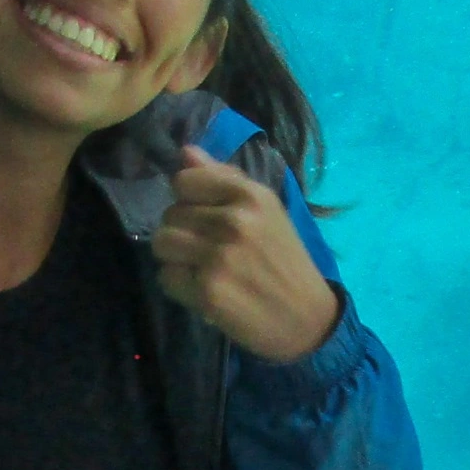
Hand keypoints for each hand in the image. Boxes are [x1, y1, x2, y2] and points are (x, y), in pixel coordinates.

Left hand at [151, 156, 343, 362]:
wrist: (307, 318)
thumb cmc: (284, 260)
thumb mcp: (265, 211)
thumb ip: (223, 179)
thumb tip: (184, 152)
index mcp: (252, 196)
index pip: (184, 181)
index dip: (188, 200)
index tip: (206, 218)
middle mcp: (235, 221)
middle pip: (170, 214)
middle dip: (183, 233)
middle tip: (209, 251)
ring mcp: (220, 257)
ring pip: (162, 244)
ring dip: (176, 259)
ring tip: (202, 269)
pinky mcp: (208, 291)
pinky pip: (166, 277)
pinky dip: (180, 287)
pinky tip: (205, 290)